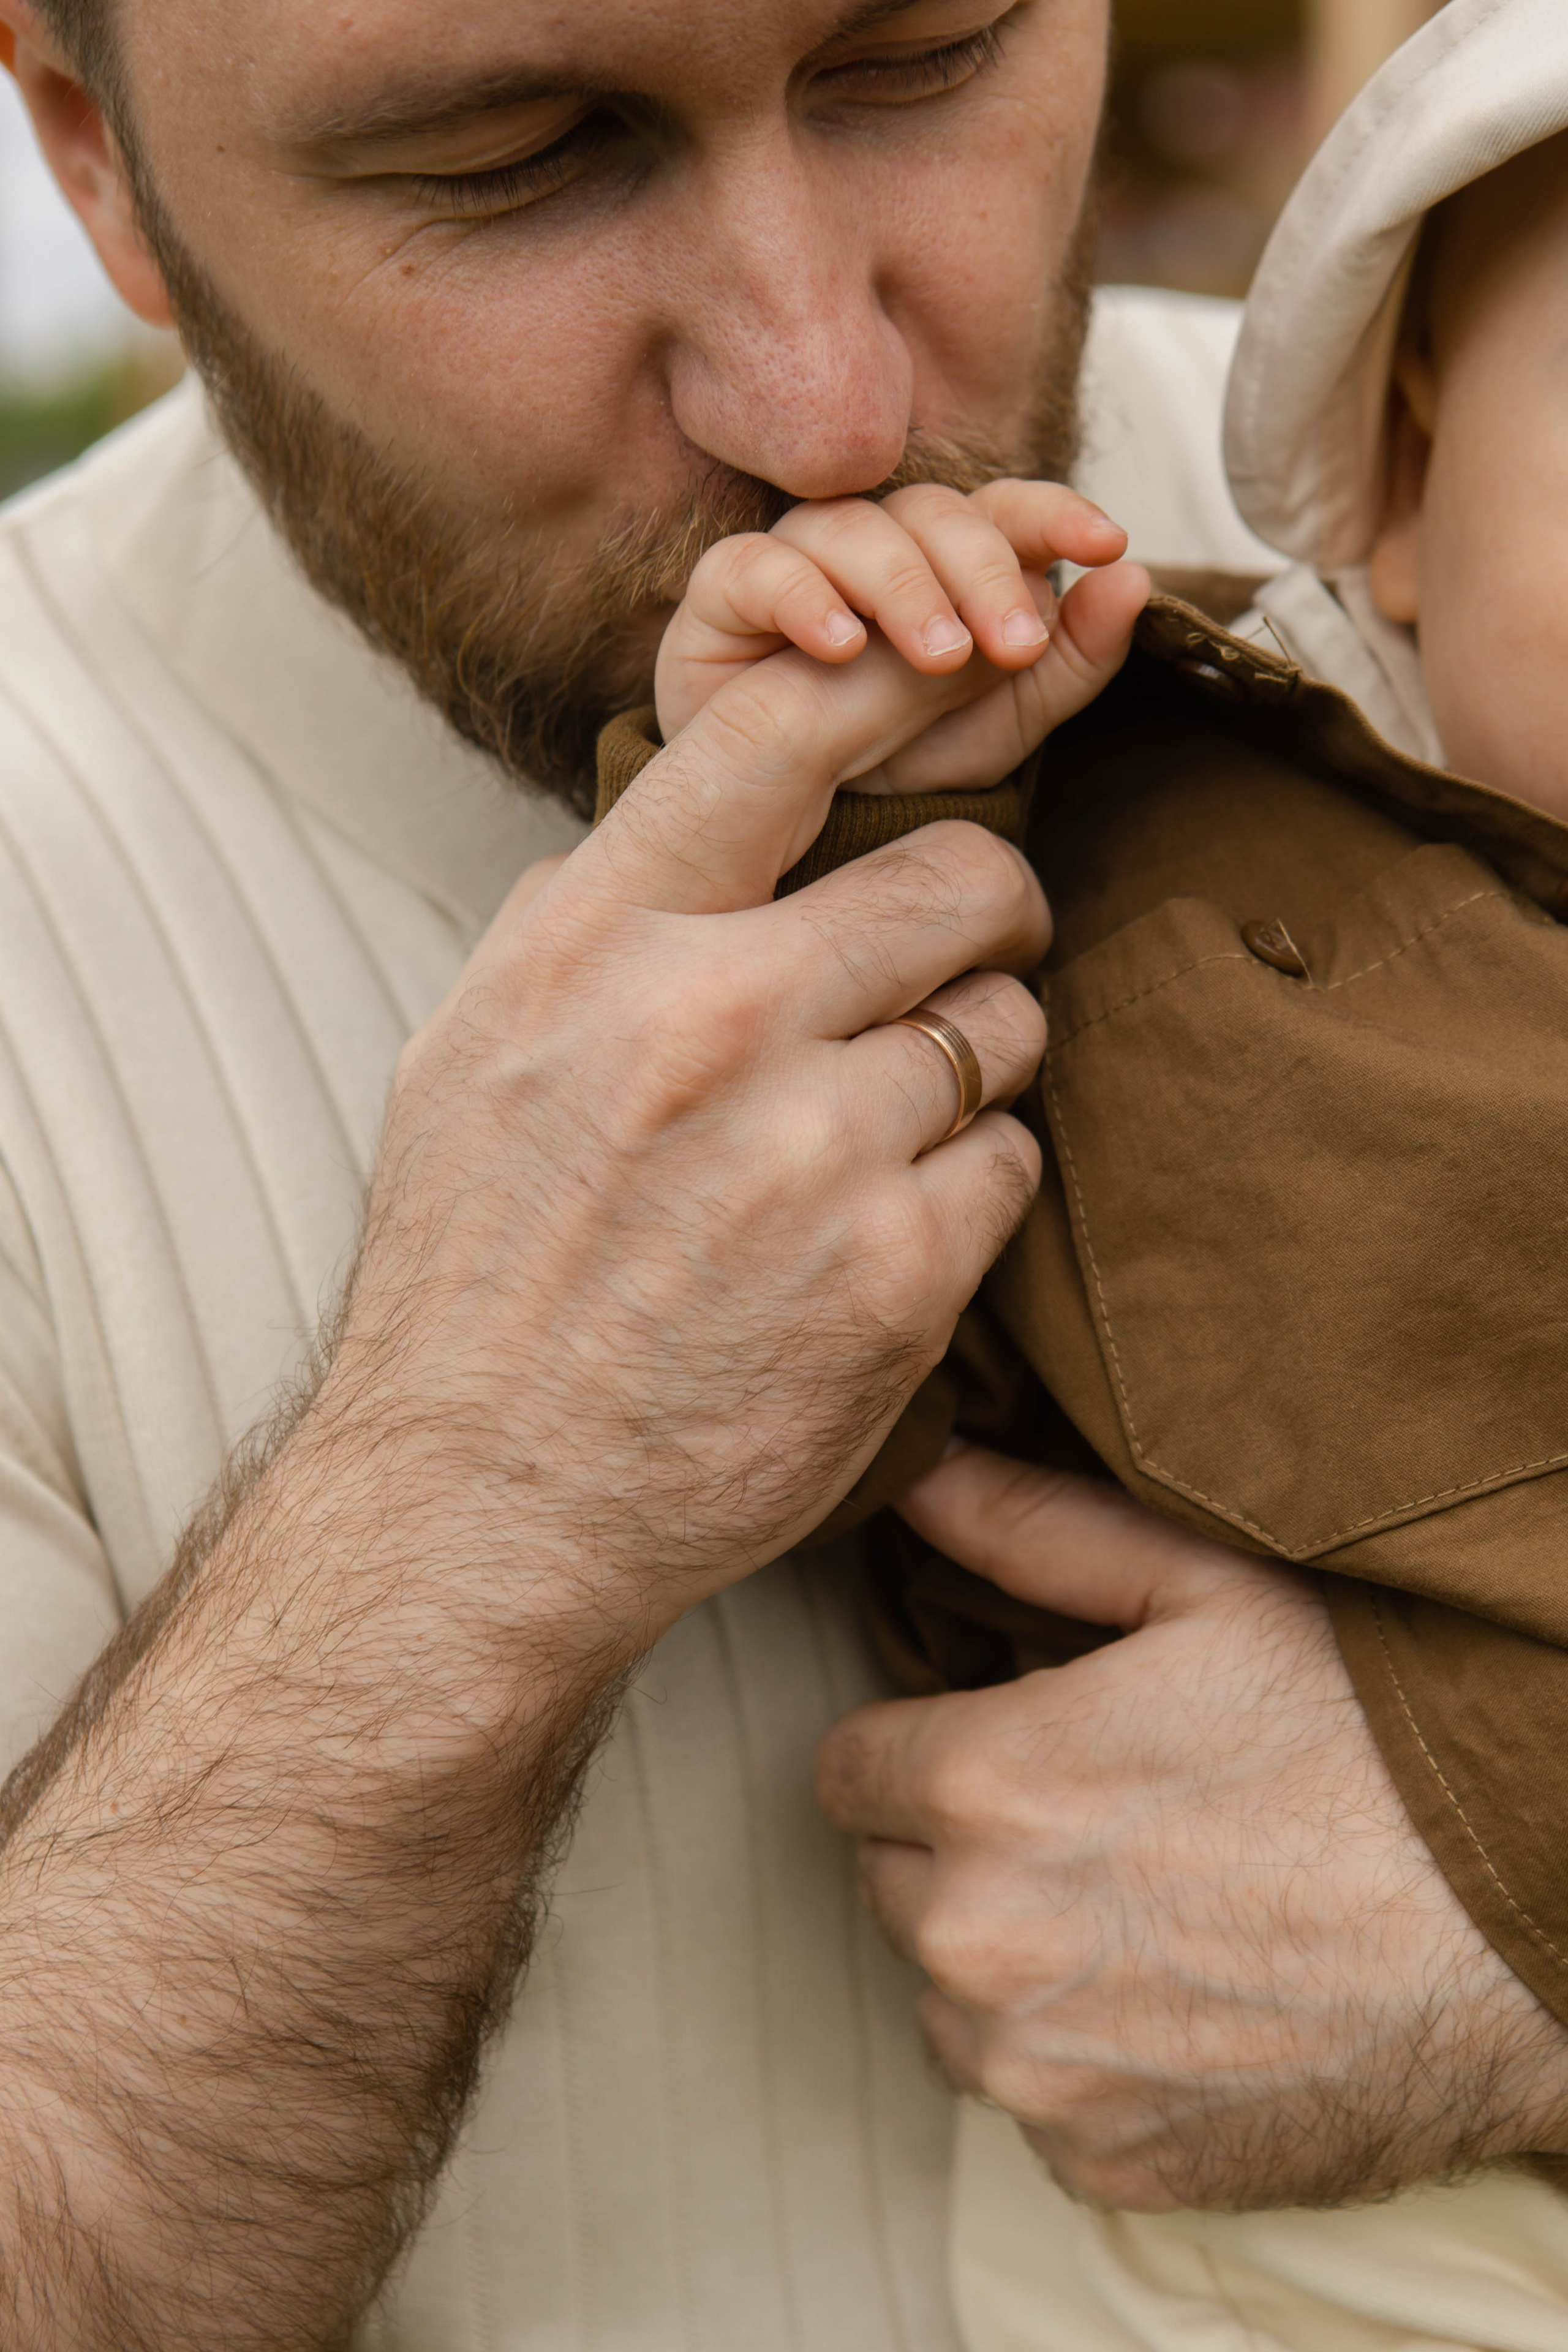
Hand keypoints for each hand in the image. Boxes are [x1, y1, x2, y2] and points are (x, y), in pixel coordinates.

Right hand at [338, 639, 1057, 1641]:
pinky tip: (889, 1232)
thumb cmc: (474, 1281)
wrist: (485, 1504)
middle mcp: (708, 1021)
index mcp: (595, 946)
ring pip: (1005, 1021)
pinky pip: (1012, 1160)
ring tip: (888, 1130)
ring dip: (977, 1060)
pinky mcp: (899, 1271)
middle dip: (986, 910)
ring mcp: (811, 1147)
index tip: (962, 674)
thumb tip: (689, 827)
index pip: (776, 732)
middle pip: (958, 874)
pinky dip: (972, 1186)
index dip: (898, 679)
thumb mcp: (468, 1060)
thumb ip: (578, 926)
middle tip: (963, 957)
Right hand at [654, 480, 1148, 793]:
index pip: (1004, 508)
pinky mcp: (724, 594)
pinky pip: (756, 566)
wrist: (788, 826)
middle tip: (1013, 646)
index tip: (1107, 544)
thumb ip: (1068, 659)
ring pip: (850, 526)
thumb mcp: (999, 723)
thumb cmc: (892, 759)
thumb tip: (1134, 580)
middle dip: (982, 573)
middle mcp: (873, 543)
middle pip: (932, 513)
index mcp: (944, 560)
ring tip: (939, 658)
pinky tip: (840, 649)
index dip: (1055, 513)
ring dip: (903, 587)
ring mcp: (797, 559)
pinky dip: (803, 597)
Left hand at [816, 1448, 1567, 2208]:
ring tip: (1142, 1911)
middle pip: (892, 1884)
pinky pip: (1035, 2105)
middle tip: (1089, 1822)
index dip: (919, 1749)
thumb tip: (917, 1476)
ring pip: (952, 2002)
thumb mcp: (1207, 1590)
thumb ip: (1032, 1530)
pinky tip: (1181, 2003)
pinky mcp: (1104, 2164)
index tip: (992, 1747)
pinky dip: (1082, 2062)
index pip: (846, 1770)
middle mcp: (983, 1941)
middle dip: (960, 1850)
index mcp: (985, 1785)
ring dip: (1009, 1964)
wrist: (1522, 1922)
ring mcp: (1041, 2071)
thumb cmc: (1371, 1741)